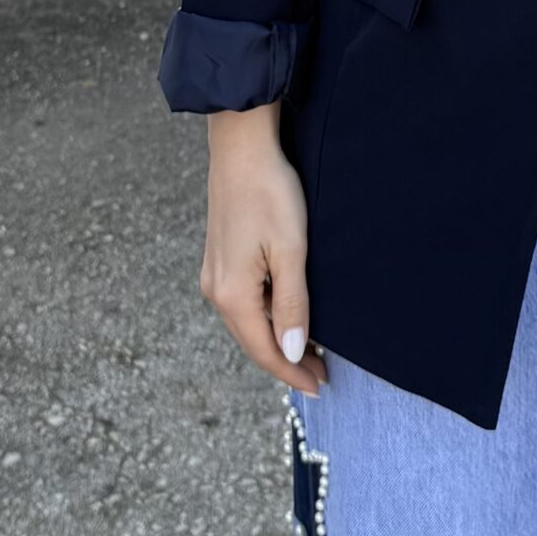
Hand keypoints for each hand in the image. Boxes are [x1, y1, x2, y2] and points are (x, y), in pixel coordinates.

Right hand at [200, 103, 328, 393]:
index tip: (320, 387)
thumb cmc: (269, 193)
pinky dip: (266, 317)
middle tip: (322, 374)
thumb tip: (290, 352)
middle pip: (253, 341)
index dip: (292, 372)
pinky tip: (286, 317)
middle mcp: (215, 291)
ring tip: (310, 351)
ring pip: (248, 323)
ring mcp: (214, 275)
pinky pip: (244, 303)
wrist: (242, 147)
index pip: (264, 351)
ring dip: (277, 340)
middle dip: (286, 360)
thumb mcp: (290, 251)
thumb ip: (291, 304)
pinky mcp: (220, 259)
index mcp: (231, 295)